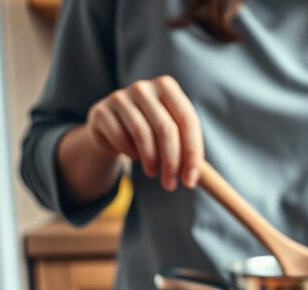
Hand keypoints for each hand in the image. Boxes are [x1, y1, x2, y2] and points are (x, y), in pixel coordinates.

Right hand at [85, 75, 202, 190]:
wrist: (113, 127)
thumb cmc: (151, 132)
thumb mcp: (173, 135)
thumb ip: (189, 152)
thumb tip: (205, 180)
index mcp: (167, 87)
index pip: (188, 121)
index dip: (192, 153)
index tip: (190, 180)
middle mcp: (144, 88)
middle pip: (166, 129)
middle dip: (171, 162)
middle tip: (171, 184)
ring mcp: (120, 96)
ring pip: (143, 134)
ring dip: (151, 161)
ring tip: (153, 172)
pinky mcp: (101, 110)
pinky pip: (120, 137)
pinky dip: (130, 153)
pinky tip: (134, 156)